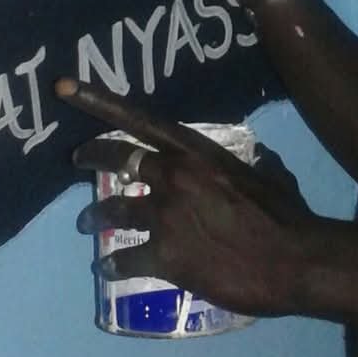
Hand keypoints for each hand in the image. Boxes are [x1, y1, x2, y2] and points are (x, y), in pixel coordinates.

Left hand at [56, 78, 314, 317]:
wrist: (294, 260)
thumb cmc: (285, 213)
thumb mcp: (262, 171)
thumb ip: (242, 162)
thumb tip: (251, 161)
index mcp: (196, 151)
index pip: (139, 119)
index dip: (98, 102)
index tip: (63, 88)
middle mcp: (174, 176)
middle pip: (118, 161)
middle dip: (92, 159)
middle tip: (77, 161)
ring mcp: (167, 217)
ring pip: (113, 210)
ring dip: (94, 215)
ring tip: (85, 223)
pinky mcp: (166, 258)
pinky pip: (124, 258)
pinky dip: (112, 264)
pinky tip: (106, 268)